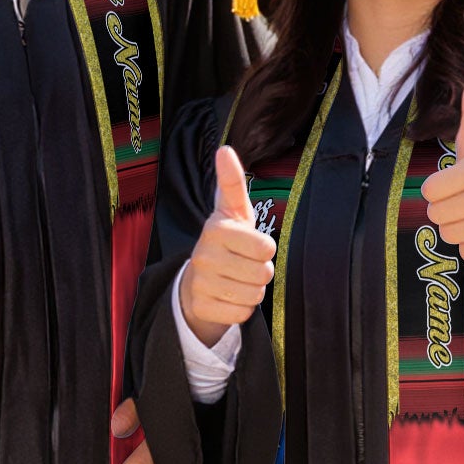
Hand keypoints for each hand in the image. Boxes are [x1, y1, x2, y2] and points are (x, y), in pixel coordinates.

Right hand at [178, 145, 275, 346]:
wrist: (197, 281)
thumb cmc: (226, 241)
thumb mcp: (232, 211)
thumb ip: (232, 182)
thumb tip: (224, 149)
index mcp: (215, 229)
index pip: (265, 247)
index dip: (265, 249)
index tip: (251, 244)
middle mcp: (204, 255)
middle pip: (263, 273)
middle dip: (261, 272)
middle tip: (244, 265)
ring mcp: (200, 283)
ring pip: (254, 295)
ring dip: (252, 290)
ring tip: (237, 280)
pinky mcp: (201, 307)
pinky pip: (242, 314)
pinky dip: (241, 308)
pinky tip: (228, 297)